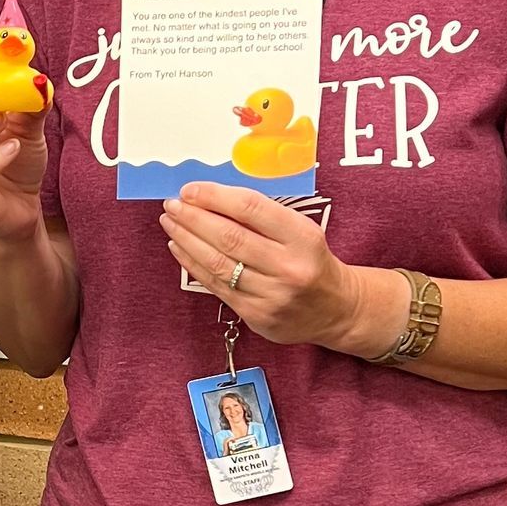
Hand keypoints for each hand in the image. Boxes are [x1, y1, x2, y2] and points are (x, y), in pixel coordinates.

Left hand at [161, 182, 409, 357]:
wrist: (336, 309)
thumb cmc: (312, 261)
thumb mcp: (301, 231)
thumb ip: (263, 217)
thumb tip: (210, 198)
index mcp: (302, 237)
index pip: (251, 209)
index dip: (215, 196)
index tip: (190, 189)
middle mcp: (288, 267)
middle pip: (229, 236)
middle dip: (193, 217)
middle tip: (172, 204)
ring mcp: (272, 295)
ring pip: (218, 263)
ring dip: (187, 240)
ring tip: (170, 223)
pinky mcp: (257, 315)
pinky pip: (216, 286)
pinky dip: (193, 264)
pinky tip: (180, 248)